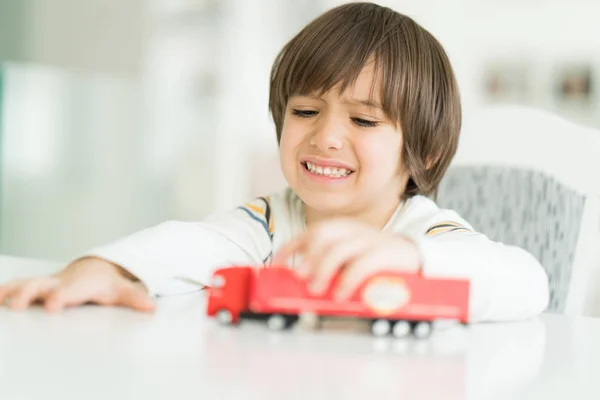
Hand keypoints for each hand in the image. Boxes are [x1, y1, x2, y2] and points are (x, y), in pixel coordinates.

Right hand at [0, 257, 154, 312]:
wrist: (96, 268)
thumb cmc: (107, 282)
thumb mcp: (122, 290)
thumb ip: (135, 298)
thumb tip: (152, 307)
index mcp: (80, 284)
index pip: (69, 292)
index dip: (60, 297)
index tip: (52, 305)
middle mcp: (60, 282)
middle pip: (41, 286)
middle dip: (29, 294)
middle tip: (18, 305)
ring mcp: (47, 284)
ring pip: (25, 285)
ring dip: (11, 291)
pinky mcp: (38, 287)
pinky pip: (17, 287)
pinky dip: (3, 291)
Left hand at [272, 219, 421, 298]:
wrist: (415, 257)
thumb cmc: (378, 261)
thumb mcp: (351, 257)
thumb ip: (330, 262)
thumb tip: (302, 279)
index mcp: (342, 229)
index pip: (310, 232)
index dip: (291, 246)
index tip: (277, 264)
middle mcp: (353, 230)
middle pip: (322, 236)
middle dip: (307, 256)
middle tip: (299, 277)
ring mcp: (369, 240)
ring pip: (338, 249)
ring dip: (322, 269)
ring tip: (315, 289)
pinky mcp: (384, 253)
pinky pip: (361, 265)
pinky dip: (347, 280)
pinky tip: (340, 293)